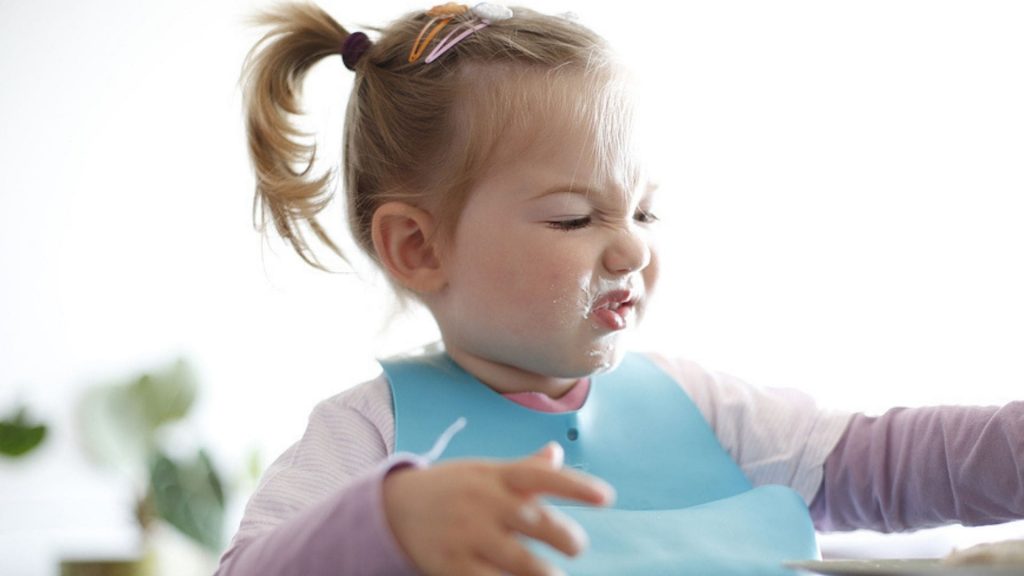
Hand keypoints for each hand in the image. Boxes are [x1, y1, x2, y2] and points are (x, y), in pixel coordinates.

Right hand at [383, 442, 613, 575]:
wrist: (395, 508)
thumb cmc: (454, 488)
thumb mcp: (485, 472)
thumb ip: (524, 469)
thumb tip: (556, 454)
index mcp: (496, 476)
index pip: (541, 476)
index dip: (576, 486)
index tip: (607, 498)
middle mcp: (484, 503)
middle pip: (535, 520)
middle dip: (564, 537)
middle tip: (575, 546)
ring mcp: (468, 537)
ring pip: (519, 561)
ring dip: (545, 574)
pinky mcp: (453, 567)